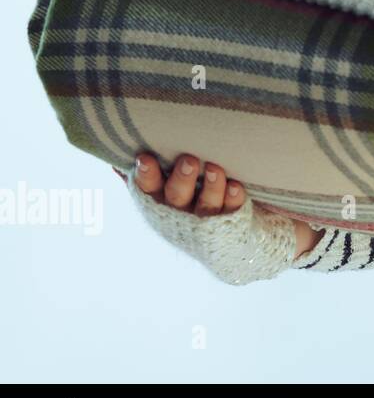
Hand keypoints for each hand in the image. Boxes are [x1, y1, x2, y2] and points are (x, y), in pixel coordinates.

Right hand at [122, 151, 318, 283]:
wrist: (224, 239)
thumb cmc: (186, 201)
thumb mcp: (160, 194)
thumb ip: (142, 178)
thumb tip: (113, 161)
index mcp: (158, 201)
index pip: (146, 188)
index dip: (145, 175)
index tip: (145, 158)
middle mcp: (180, 212)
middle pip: (177, 197)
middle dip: (181, 179)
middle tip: (188, 160)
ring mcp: (206, 218)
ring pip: (206, 205)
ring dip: (211, 186)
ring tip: (215, 168)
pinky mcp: (231, 220)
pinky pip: (232, 210)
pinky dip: (233, 198)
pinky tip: (236, 186)